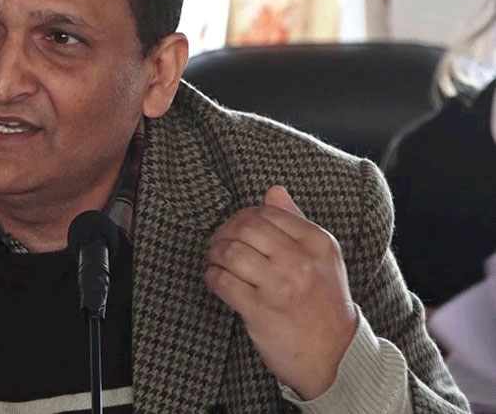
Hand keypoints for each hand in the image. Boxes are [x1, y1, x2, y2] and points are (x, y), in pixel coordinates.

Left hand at [204, 186, 357, 399]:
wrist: (337, 356)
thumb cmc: (325, 304)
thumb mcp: (323, 258)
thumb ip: (297, 221)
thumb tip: (273, 191)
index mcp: (316, 243)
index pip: (267, 213)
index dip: (242, 217)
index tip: (234, 227)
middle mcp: (299, 261)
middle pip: (245, 228)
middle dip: (224, 232)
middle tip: (218, 243)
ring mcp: (279, 286)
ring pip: (231, 252)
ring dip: (214, 254)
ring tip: (215, 260)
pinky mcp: (260, 310)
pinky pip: (222, 281)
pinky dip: (211, 276)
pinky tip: (215, 278)